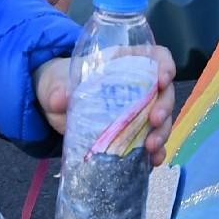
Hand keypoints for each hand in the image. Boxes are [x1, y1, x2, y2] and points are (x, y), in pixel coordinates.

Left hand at [37, 45, 179, 163]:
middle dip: (164, 106)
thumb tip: (60, 98)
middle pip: (163, 91)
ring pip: (162, 118)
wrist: (54, 109)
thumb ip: (58, 88)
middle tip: (155, 121)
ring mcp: (137, 111)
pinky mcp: (132, 134)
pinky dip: (156, 151)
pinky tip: (154, 161)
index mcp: (124, 63)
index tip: (163, 79)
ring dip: (162, 132)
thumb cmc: (60, 84)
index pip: (155, 57)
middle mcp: (138, 86)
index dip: (165, 65)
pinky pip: (150, 141)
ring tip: (151, 147)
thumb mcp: (56, 82)